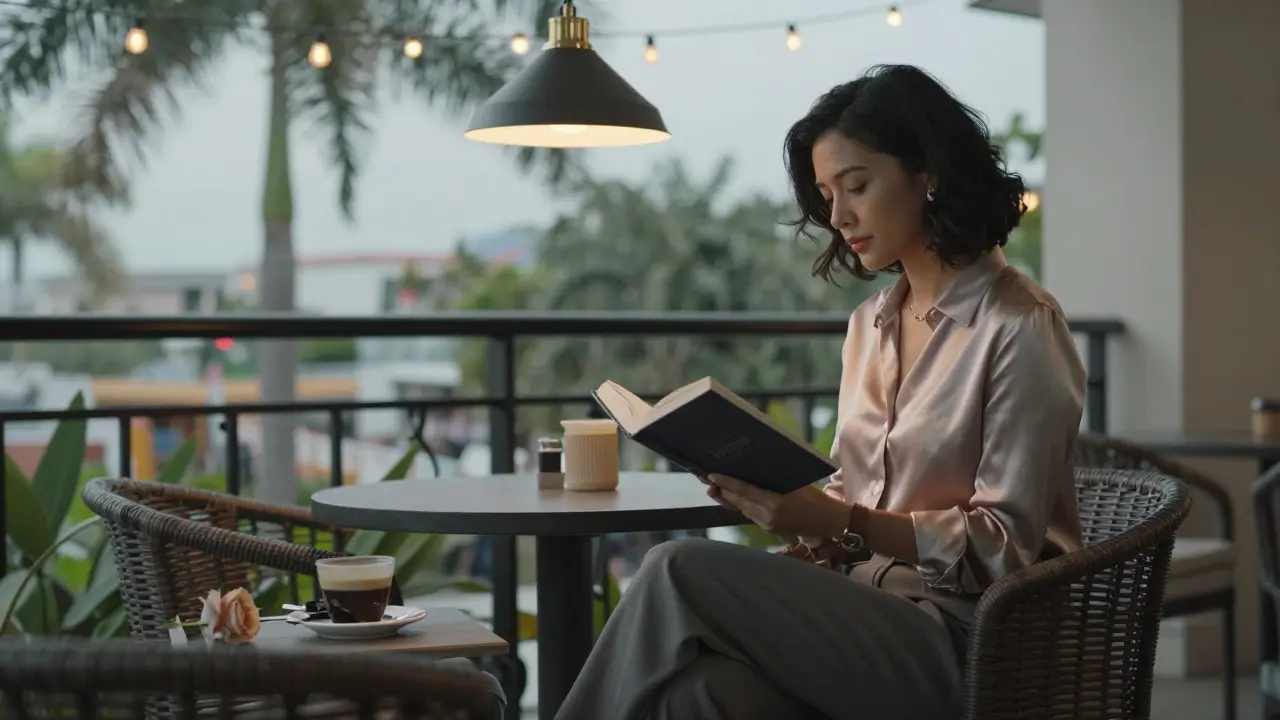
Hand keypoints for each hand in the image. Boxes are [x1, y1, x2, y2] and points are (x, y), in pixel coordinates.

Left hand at [706, 474, 849, 537]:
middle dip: (722, 490)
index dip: (727, 483)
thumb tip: (754, 465)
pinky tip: (732, 498)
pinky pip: (749, 515)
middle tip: (707, 479)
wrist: (829, 521)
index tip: (712, 475)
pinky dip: (740, 505)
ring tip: (714, 488)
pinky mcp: (769, 530)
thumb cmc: (815, 497)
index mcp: (776, 503)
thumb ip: (775, 478)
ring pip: (741, 510)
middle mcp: (769, 516)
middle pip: (739, 502)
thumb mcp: (796, 483)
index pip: (745, 491)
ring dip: (728, 499)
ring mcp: (768, 525)